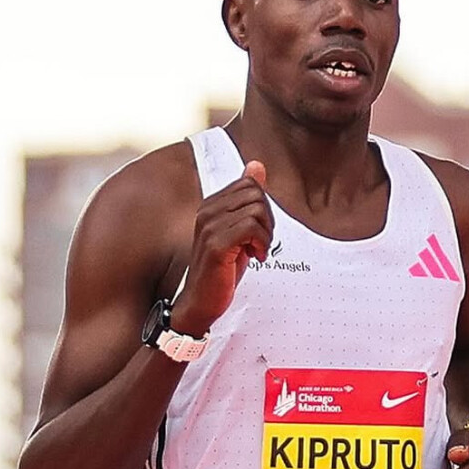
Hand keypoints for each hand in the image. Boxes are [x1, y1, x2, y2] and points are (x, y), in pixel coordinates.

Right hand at [170, 162, 273, 334]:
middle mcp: (207, 211)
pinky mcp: (215, 244)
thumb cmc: (221, 270)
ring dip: (265, 235)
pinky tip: (254, 258)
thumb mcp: (239, 231)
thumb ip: (248, 200)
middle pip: (255, 195)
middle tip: (259, 244)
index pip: (250, 185)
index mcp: (211, 205)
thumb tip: (257, 166)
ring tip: (255, 252)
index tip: (256, 233)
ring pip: (256, 210)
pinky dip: (260, 243)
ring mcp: (209, 226)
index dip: (262, 209)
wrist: (201, 302)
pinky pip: (251, 228)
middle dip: (267, 220)